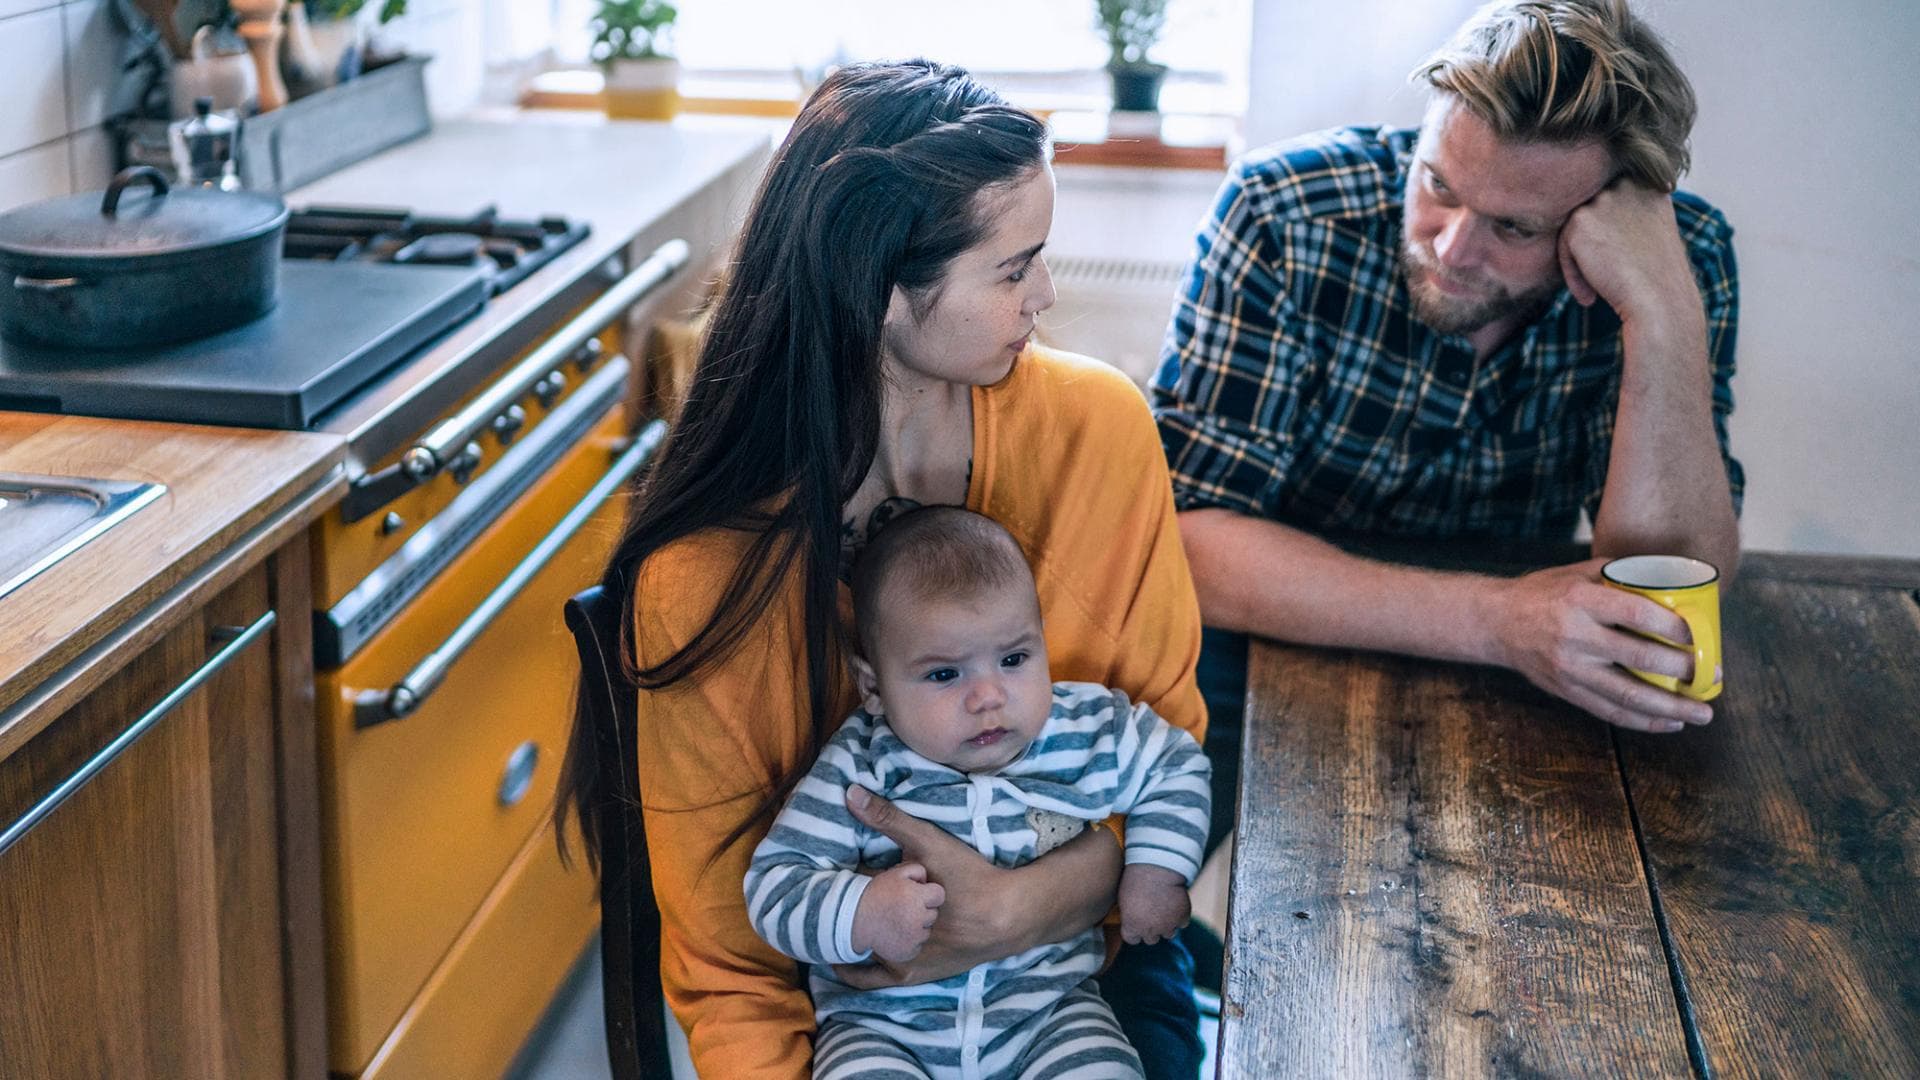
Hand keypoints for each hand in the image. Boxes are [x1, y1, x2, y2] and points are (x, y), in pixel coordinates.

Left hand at [833, 785, 1013, 987]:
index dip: (830, 883)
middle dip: (835, 908)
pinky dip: (860, 964)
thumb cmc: (967, 878)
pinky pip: (873, 976)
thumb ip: (887, 819)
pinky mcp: (911, 975)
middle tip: (825, 893)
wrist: (1007, 917)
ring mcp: (896, 963)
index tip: (820, 873)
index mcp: (881, 909)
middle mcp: (883, 941)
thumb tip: (850, 793)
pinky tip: (855, 950)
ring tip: (836, 916)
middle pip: (846, 924)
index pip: (840, 895)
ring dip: (846, 935)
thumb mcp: (928, 842)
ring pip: (856, 950)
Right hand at [849, 862, 944, 963]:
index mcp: (916, 897)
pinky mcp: (908, 952)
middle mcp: (917, 918)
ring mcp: (913, 938)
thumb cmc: (876, 893)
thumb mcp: (896, 873)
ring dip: (917, 927)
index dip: (929, 894)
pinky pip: (917, 945)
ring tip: (898, 921)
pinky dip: (910, 942)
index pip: (939, 895)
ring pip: (926, 931)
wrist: (853, 918)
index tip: (917, 895)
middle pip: (933, 914)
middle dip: (923, 910)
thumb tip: (928, 882)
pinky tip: (896, 934)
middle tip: (904, 908)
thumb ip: (918, 871)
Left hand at [1117, 864, 1189, 945]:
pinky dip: (1180, 915)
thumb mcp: (1123, 899)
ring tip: (1164, 907)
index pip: (1132, 939)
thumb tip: (1131, 920)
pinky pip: (1182, 922)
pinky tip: (1175, 902)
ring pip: (1169, 933)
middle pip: (1151, 939)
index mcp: (1132, 927)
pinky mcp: (1182, 918)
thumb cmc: (1136, 879)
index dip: (1135, 930)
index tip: (1137, 922)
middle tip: (1152, 914)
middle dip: (1152, 929)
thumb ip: (1129, 915)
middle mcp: (1150, 931)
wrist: (1157, 867)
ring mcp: (1168, 926)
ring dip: (1167, 924)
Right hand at [1486, 558, 1714, 732]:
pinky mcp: (1567, 691)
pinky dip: (1644, 721)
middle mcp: (1575, 637)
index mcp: (1580, 602)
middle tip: (1711, 675)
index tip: (1698, 635)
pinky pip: (1610, 712)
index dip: (1673, 627)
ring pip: (1628, 696)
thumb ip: (1620, 577)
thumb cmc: (1543, 593)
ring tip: (1702, 714)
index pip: (1636, 615)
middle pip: (1639, 659)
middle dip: (1683, 670)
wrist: (1497, 623)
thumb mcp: (1577, 573)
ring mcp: (1570, 669)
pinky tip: (1670, 722)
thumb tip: (1671, 582)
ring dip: (1671, 708)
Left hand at [1558, 179, 1704, 339]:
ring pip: (1576, 230)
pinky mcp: (1581, 219)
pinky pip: (1563, 246)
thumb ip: (1629, 214)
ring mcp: (1604, 199)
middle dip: (1593, 244)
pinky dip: (1572, 273)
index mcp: (1649, 184)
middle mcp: (1627, 185)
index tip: (1620, 263)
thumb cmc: (1658, 276)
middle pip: (1592, 214)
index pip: (1611, 202)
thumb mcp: (1654, 231)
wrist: (1660, 300)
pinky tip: (1590, 295)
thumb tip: (1596, 219)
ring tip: (1598, 290)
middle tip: (1608, 277)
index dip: (1609, 236)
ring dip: (1581, 260)